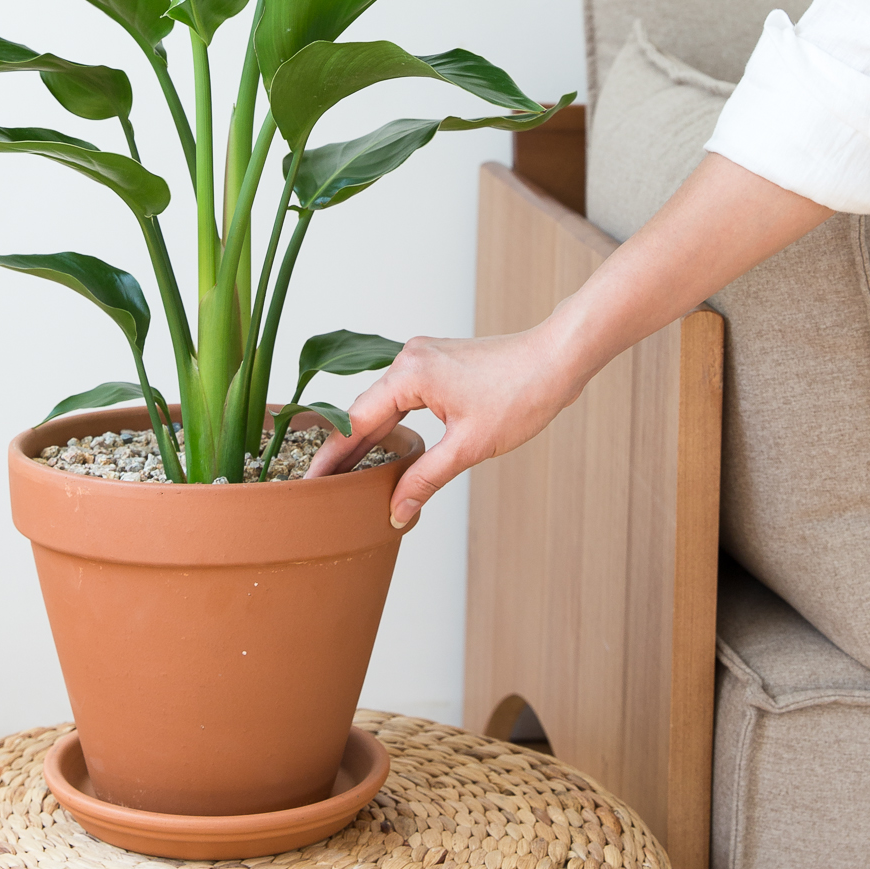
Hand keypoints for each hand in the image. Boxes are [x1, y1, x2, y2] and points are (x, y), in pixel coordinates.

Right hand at [305, 325, 584, 526]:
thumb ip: (426, 478)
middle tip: (321, 484)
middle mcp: (407, 359)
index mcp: (408, 374)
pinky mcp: (435, 363)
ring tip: (348, 471)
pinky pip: (401, 395)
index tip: (311, 481)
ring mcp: (421, 357)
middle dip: (346, 449)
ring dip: (369, 437)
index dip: (333, 455)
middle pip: (365, 412)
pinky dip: (391, 422)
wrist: (557, 359)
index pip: (356, 421)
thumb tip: (397, 511)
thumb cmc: (522, 393)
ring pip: (383, 404)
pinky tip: (385, 446)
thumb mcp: (469, 446)